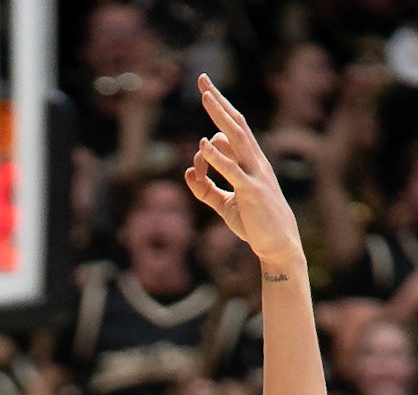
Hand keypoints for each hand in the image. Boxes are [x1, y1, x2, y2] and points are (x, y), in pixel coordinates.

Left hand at [186, 75, 303, 271]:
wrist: (277, 244)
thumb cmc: (254, 223)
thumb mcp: (224, 205)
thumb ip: (206, 190)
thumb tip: (186, 173)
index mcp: (250, 161)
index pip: (233, 129)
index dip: (219, 110)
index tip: (205, 90)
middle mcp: (254, 160)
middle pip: (236, 123)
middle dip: (219, 101)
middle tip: (203, 80)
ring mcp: (254, 173)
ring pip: (237, 137)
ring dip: (220, 116)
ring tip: (205, 97)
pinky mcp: (251, 191)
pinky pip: (233, 170)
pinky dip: (218, 158)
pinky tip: (204, 146)